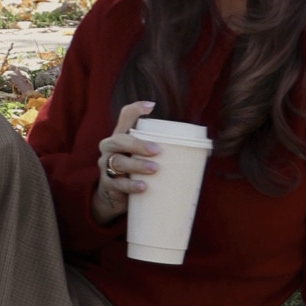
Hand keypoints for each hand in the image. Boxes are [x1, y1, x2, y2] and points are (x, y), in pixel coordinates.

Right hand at [91, 100, 157, 225]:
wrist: (113, 199)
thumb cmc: (133, 173)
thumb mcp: (141, 158)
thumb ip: (160, 151)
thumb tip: (200, 150)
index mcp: (120, 137)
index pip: (125, 117)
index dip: (135, 109)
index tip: (152, 106)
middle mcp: (110, 148)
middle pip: (120, 139)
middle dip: (138, 144)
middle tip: (157, 150)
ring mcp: (105, 165)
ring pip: (119, 161)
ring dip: (137, 164)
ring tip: (155, 169)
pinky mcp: (107, 184)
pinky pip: (117, 183)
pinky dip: (130, 185)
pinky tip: (143, 187)